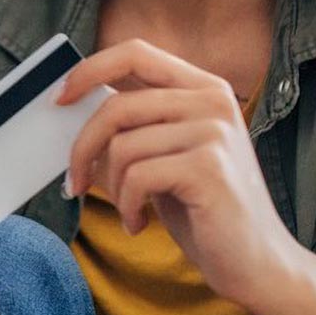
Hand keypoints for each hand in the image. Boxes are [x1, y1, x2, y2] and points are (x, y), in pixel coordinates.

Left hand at [54, 38, 302, 313]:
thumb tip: (71, 111)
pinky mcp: (208, 168)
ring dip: (112, 188)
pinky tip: (140, 224)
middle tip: (74, 183)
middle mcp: (213, 101)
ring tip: (130, 211)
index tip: (59, 99)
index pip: (135, 52)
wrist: (256, 262)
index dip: (90, 70)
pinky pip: (136, 178)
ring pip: (122, 146)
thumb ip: (135, 127)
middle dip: (83, 150)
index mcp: (204, 88)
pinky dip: (128, 207)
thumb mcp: (167, 156)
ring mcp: (214, 132)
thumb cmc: (203, 209)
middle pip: (116, 106)